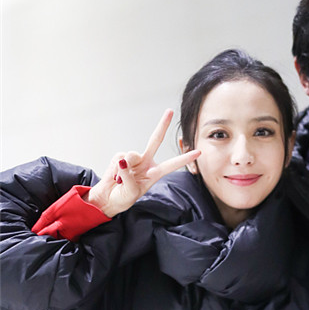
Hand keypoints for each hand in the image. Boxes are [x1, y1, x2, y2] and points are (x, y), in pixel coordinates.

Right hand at [85, 110, 200, 216]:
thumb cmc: (123, 198)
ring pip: (132, 155)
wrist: (109, 198)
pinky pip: (119, 159)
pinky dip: (116, 170)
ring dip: (125, 169)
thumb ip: (129, 176)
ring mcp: (133, 159)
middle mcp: (146, 163)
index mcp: (155, 173)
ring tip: (121, 181)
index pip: (172, 164)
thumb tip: (123, 161)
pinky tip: (115, 178)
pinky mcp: (120, 157)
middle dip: (162, 125)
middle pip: (155, 140)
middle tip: (170, 111)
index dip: (185, 158)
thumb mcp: (131, 192)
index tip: (199, 152)